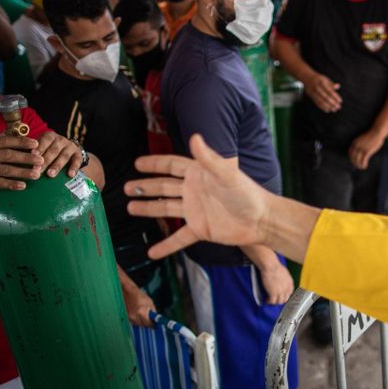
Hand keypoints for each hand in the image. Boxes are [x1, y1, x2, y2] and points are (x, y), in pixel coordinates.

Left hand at [34, 132, 84, 177]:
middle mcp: (61, 140)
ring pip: (64, 156)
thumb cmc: (47, 150)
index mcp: (49, 136)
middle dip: (45, 160)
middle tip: (37, 170)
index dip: (39, 147)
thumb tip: (14, 155)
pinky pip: (77, 161)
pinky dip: (74, 167)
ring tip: (50, 175)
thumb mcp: (40, 146)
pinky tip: (70, 175)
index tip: (32, 154)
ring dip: (57, 165)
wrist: (68, 150)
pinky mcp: (78, 154)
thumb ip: (29, 150)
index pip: (45, 140)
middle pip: (54, 150)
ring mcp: (70, 147)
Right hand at [122, 286, 155, 327]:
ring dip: (143, 323)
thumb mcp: (150, 302)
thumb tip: (156, 319)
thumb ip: (153, 312)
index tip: (155, 324)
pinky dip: (138, 321)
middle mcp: (135, 316)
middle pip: (144, 325)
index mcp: (141, 312)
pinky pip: (134, 323)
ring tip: (145, 318)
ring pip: (139, 325)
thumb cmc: (141, 296)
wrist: (129, 293)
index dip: (152, 324)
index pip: (148, 323)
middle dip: (148, 324)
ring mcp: (130, 317)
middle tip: (151, 322)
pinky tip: (139, 316)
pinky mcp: (127, 317)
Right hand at [125, 134, 270, 259]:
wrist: (261, 221)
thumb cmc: (247, 194)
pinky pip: (178, 238)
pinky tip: (152, 252)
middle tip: (126, 187)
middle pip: (164, 186)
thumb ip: (209, 158)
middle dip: (145, 186)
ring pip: (166, 208)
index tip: (137, 163)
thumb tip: (195, 136)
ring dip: (149, 208)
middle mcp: (194, 190)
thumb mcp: (227, 174)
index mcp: (199, 174)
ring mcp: (195, 210)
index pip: (171, 165)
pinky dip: (166, 245)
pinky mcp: (200, 229)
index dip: (154, 164)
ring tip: (130, 208)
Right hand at [258, 264, 293, 303]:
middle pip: (284, 299)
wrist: (270, 266)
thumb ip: (284, 279)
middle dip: (279, 300)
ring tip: (269, 301)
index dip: (284, 296)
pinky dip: (269, 302)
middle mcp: (287, 288)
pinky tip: (266, 301)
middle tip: (274, 299)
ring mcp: (280, 292)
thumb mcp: (284, 273)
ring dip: (274, 302)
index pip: (289, 293)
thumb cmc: (275, 266)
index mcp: (290, 283)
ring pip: (278, 302)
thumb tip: (281, 282)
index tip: (280, 296)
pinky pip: (272, 301)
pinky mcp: (273, 293)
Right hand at [303, 73, 341, 112]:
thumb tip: (338, 86)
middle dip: (333, 103)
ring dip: (329, 106)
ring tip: (334, 110)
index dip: (335, 96)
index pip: (330, 91)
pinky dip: (323, 107)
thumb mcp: (325, 78)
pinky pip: (317, 103)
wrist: (307, 78)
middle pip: (326, 97)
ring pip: (322, 101)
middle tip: (338, 107)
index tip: (340, 101)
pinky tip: (328, 110)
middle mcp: (317, 88)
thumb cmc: (318, 79)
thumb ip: (331, 83)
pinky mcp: (312, 97)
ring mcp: (314, 93)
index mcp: (322, 82)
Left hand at [348, 129, 384, 169]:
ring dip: (359, 165)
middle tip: (357, 166)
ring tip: (361, 168)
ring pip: (358, 160)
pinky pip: (363, 160)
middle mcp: (356, 146)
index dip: (351, 158)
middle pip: (353, 157)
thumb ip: (359, 144)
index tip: (353, 162)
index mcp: (354, 142)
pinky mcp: (367, 151)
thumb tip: (358, 151)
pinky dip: (363, 164)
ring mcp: (362, 149)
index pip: (350, 153)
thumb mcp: (361, 139)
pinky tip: (365, 166)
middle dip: (354, 163)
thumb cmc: (371, 136)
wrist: (377, 132)